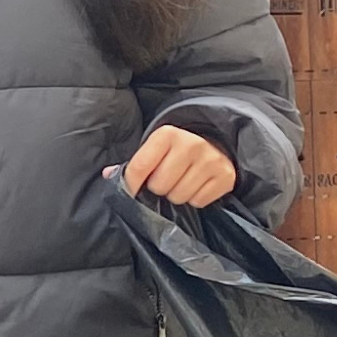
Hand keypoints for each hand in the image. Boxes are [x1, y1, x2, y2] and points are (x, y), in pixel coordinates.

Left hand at [120, 125, 236, 207]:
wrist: (214, 143)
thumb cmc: (175, 150)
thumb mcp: (153, 149)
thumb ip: (133, 163)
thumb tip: (109, 175)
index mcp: (167, 134)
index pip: (139, 167)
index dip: (131, 184)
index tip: (131, 190)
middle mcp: (192, 144)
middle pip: (160, 186)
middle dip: (158, 187)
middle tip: (164, 180)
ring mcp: (212, 160)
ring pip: (179, 196)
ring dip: (175, 194)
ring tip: (180, 182)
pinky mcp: (226, 176)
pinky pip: (199, 201)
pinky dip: (194, 198)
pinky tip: (196, 185)